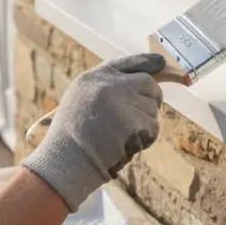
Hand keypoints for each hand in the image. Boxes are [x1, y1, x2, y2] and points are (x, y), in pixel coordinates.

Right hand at [20, 54, 165, 210]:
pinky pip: (152, 128)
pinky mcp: (132, 120)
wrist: (64, 162)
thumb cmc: (69, 141)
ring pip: (152, 109)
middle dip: (152, 100)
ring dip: (144, 126)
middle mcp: (108, 83)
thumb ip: (103, 92)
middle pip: (148, 83)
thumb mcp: (78, 103)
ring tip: (121, 139)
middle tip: (143, 118)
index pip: (125, 63)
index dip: (145, 62)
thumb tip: (135, 90)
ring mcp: (121, 100)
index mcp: (91, 79)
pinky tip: (125, 147)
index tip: (161, 62)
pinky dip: (144, 140)